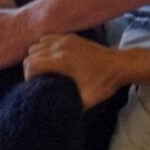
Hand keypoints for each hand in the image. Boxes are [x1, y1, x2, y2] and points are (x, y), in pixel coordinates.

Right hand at [23, 35, 142, 108]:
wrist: (120, 64)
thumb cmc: (105, 81)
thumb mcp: (89, 99)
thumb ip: (72, 106)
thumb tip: (58, 113)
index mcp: (62, 60)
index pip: (31, 63)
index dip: (28, 75)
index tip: (36, 85)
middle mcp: (60, 46)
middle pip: (31, 53)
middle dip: (31, 67)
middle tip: (39, 79)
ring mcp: (65, 39)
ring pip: (37, 44)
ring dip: (36, 56)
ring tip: (44, 68)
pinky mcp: (70, 36)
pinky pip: (47, 37)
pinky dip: (44, 46)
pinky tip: (52, 57)